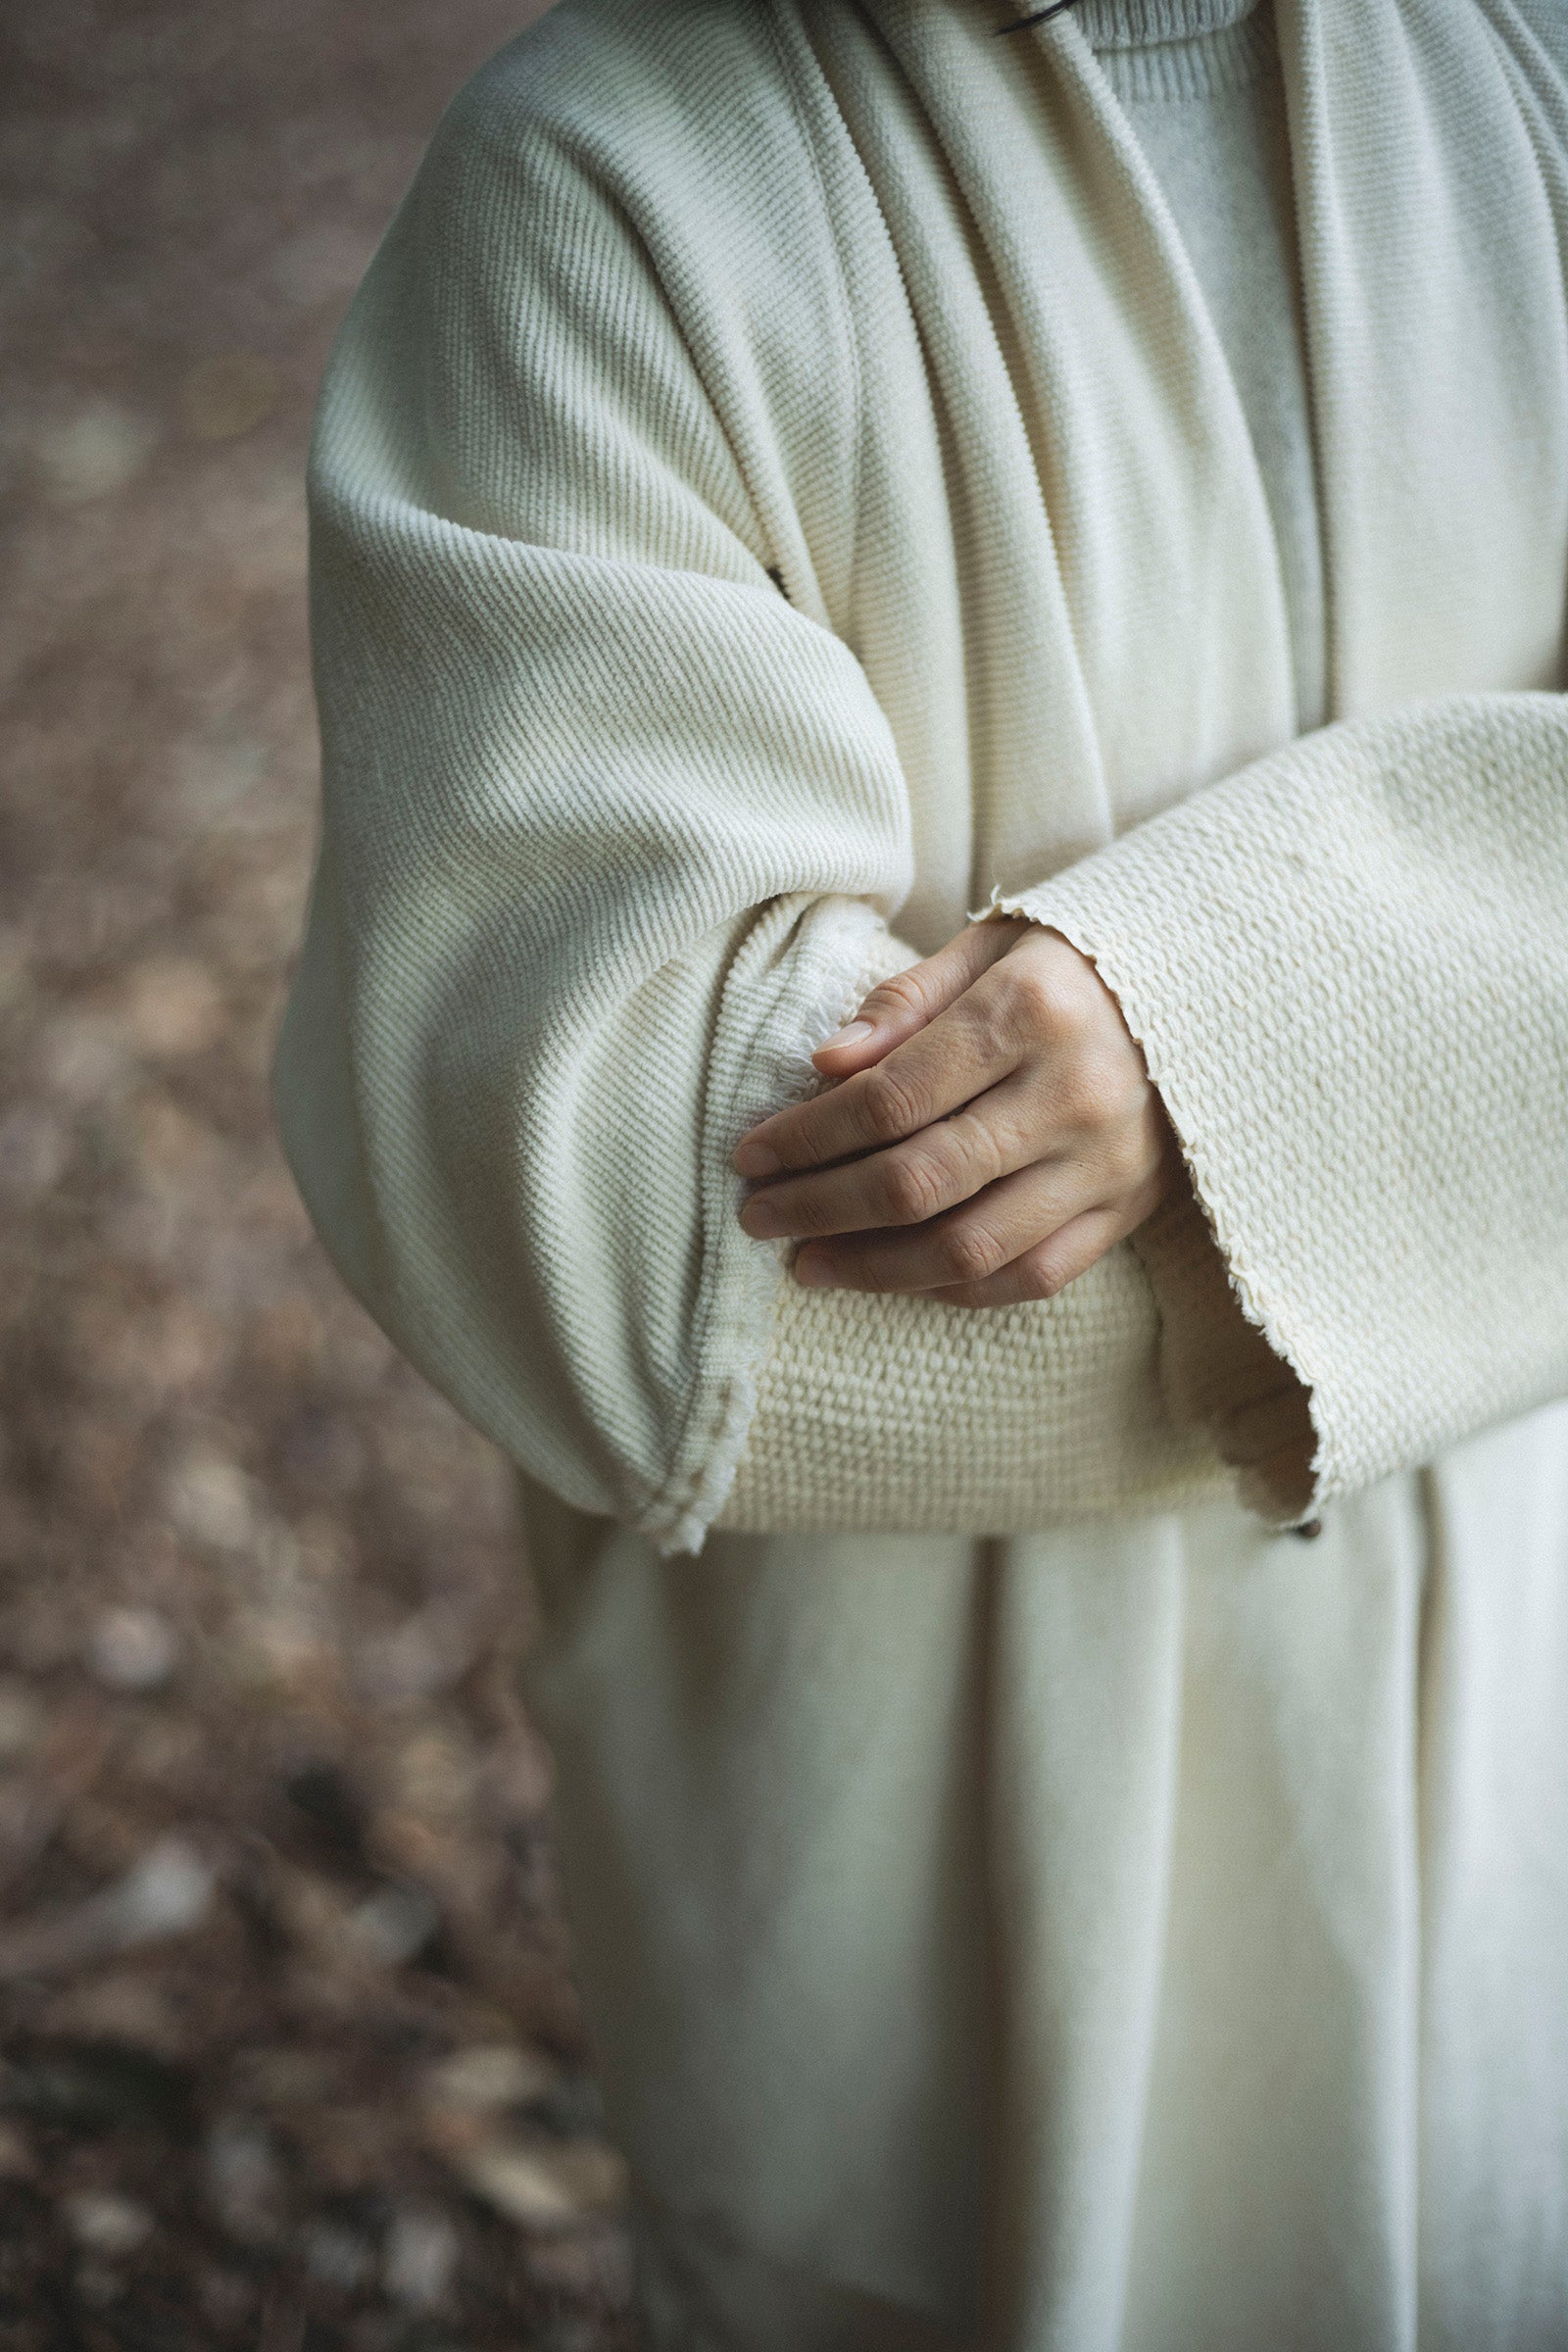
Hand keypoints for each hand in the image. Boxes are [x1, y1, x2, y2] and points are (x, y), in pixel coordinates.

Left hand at [732, 920, 1176, 1306]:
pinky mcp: (1129, 1210)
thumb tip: (823, 1065)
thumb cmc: (1075, 964)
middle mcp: (1073, 1095)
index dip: (807, 1138)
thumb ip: (905, 1001)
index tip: (750, 1154)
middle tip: (758, 1217)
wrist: (1213, 992)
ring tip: (809, 1264)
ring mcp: (1107, 1164)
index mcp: (1031, 1012)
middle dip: (820, 1208)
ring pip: (969, 1247)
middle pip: (919, 1181)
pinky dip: (952, 1288)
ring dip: (873, 1269)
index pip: (890, 1099)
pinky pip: (1029, 1275)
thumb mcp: (991, 945)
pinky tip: (895, 1277)